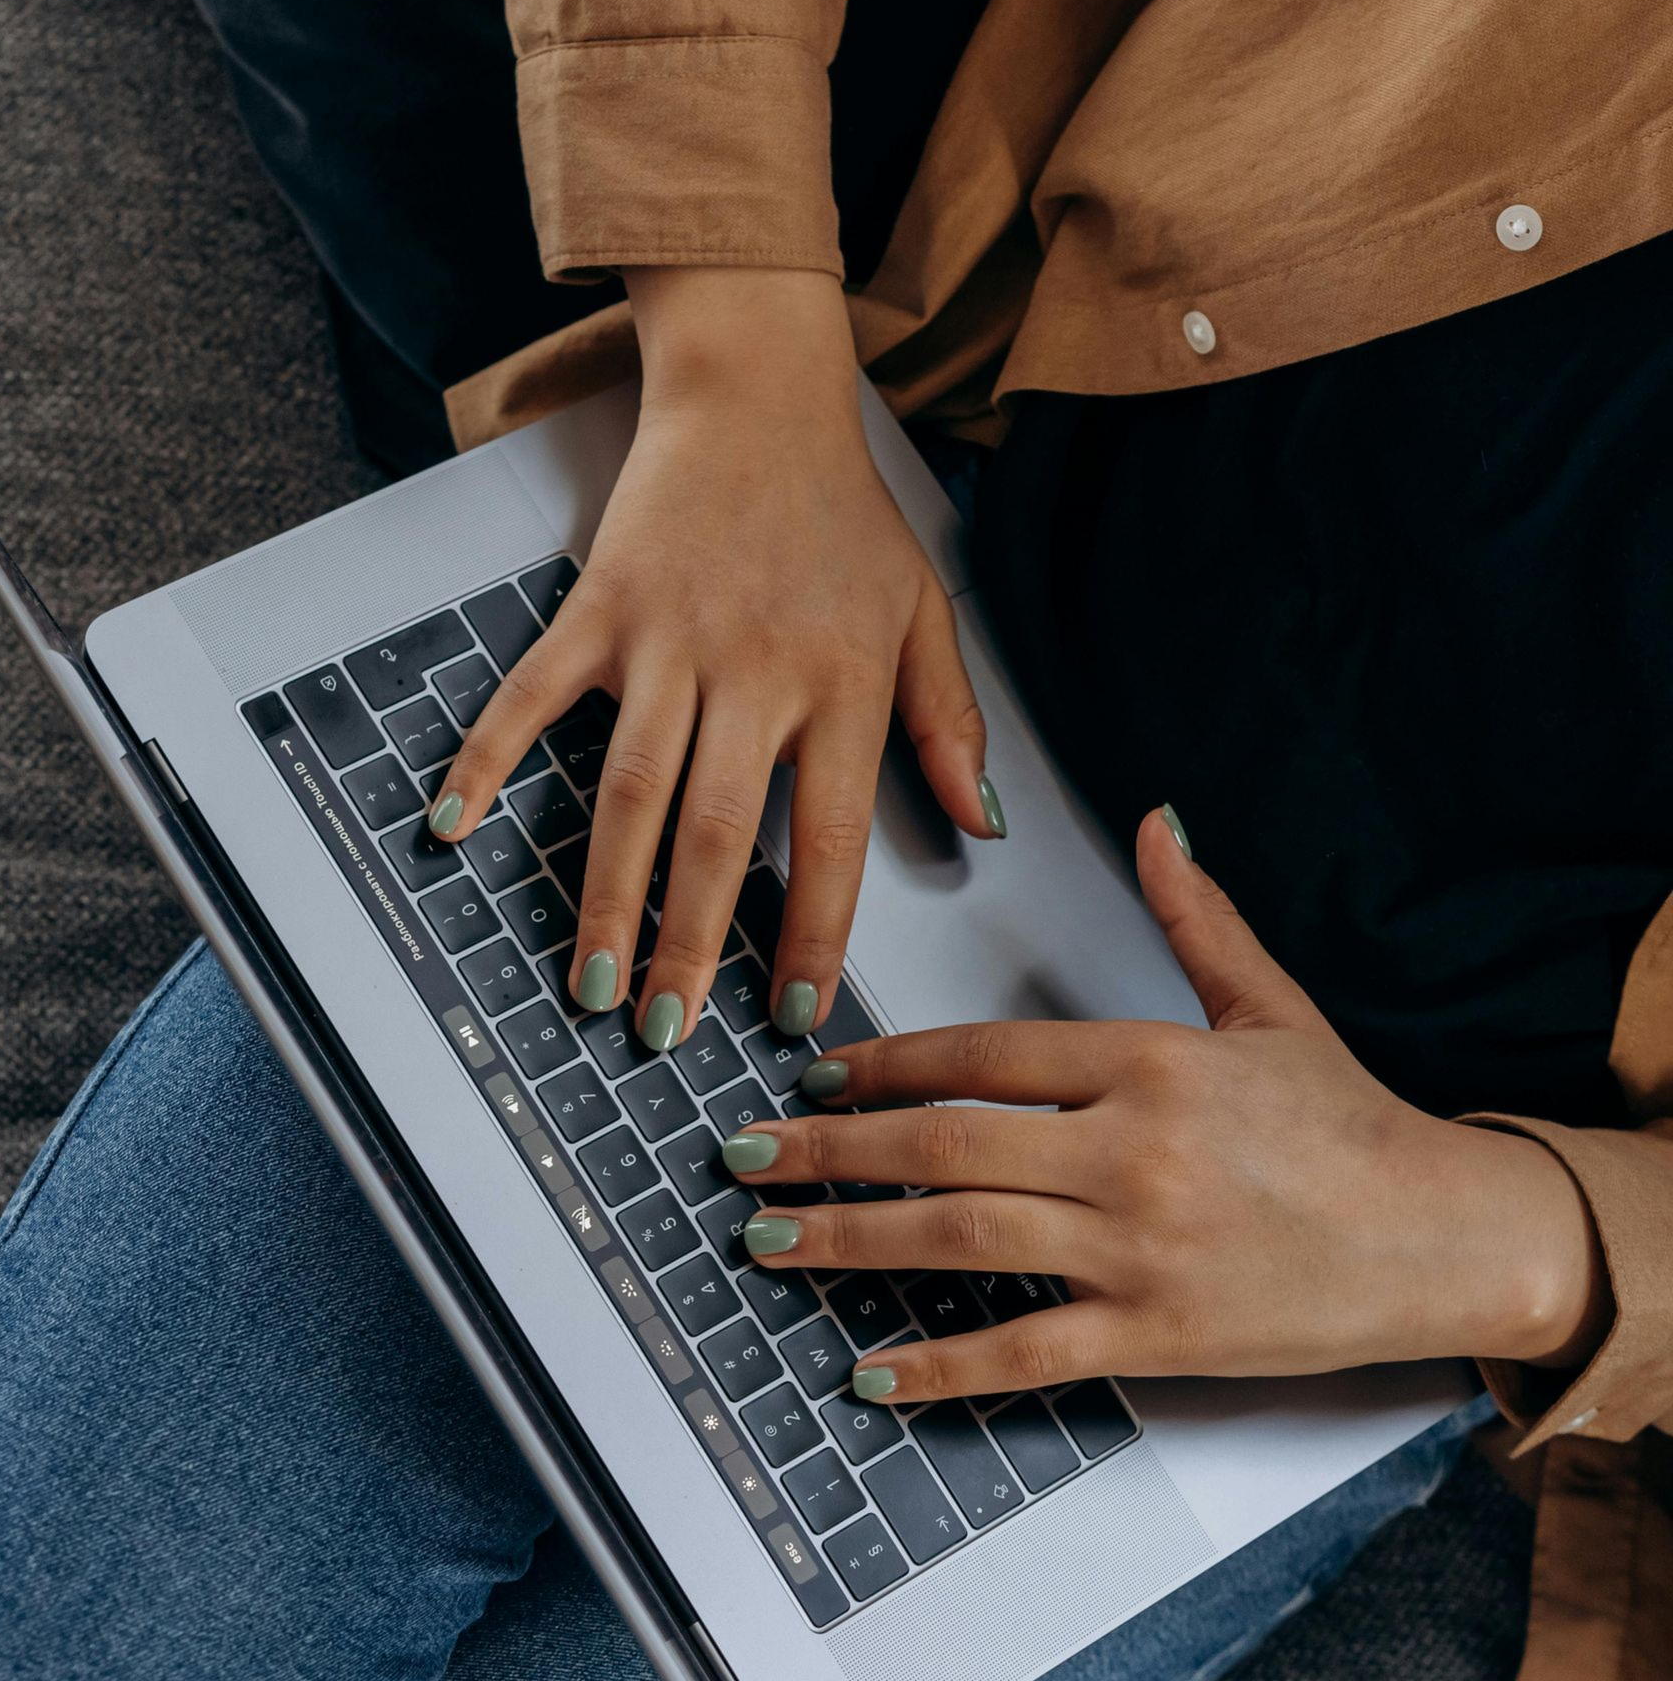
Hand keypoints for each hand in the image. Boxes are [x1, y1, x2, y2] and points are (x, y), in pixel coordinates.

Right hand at [429, 267, 1000, 1049]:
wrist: (759, 398)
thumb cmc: (844, 513)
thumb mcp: (924, 610)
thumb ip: (951, 723)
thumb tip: (980, 827)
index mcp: (842, 683)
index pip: (832, 835)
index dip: (811, 931)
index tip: (791, 1011)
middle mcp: (754, 672)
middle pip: (715, 832)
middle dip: (689, 943)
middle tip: (665, 1032)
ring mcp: (666, 640)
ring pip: (629, 789)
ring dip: (606, 895)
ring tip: (591, 984)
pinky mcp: (598, 608)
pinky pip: (532, 695)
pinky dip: (487, 760)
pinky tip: (452, 827)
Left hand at [724, 807, 1612, 1403]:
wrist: (1446, 1236)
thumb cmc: (1351, 1121)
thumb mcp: (1270, 1004)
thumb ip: (1195, 916)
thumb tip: (1158, 822)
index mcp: (1147, 1060)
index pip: (983, 1053)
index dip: (885, 1061)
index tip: (817, 1072)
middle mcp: (1131, 1150)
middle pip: (946, 1143)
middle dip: (829, 1151)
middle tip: (744, 1158)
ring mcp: (1139, 1248)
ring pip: (964, 1240)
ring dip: (854, 1241)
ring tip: (770, 1240)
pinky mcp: (1158, 1335)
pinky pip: (1029, 1353)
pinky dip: (944, 1366)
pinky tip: (872, 1369)